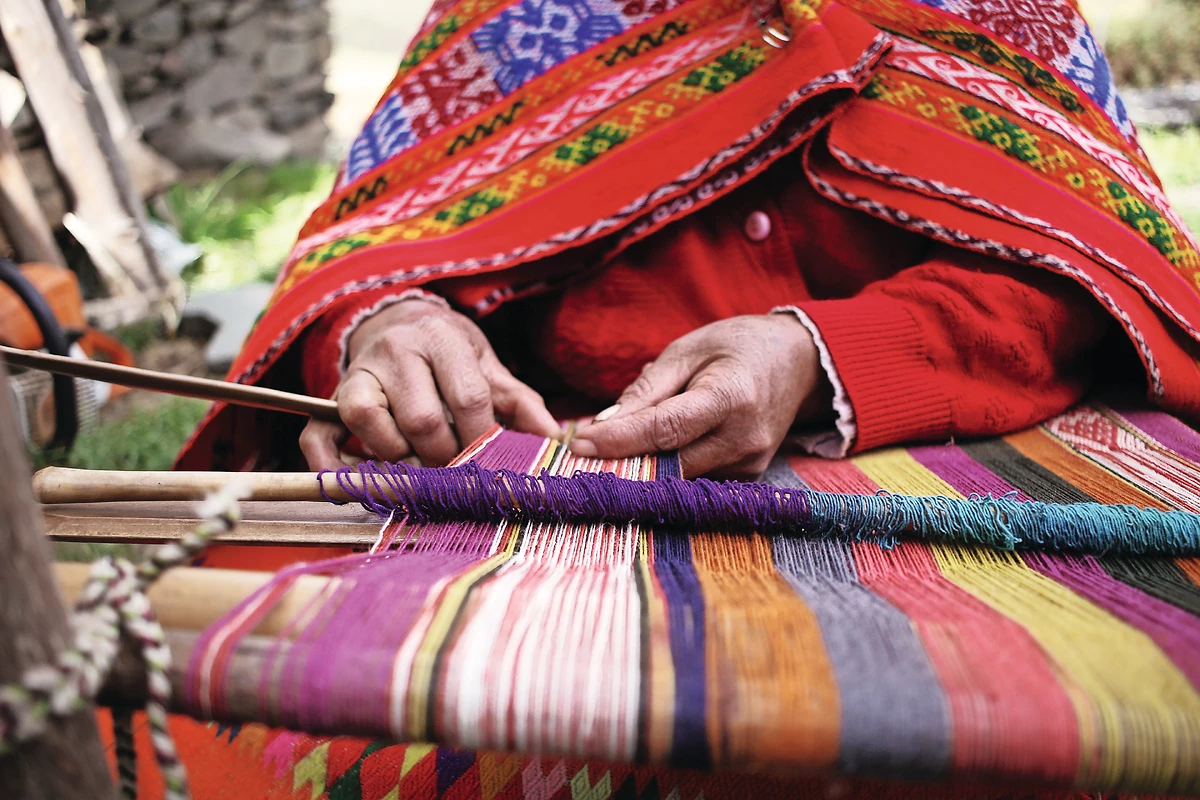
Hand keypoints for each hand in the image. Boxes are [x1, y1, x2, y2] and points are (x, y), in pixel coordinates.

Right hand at [300, 299, 558, 469]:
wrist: (398, 321)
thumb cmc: (451, 355)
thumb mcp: (488, 367)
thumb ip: (521, 403)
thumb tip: (556, 442)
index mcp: (442, 340)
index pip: (467, 397)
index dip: (482, 438)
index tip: (492, 463)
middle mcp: (396, 351)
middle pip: (421, 419)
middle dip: (443, 456)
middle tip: (456, 471)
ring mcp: (358, 374)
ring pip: (369, 423)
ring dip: (396, 458)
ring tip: (416, 466)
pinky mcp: (331, 399)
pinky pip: (318, 436)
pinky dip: (331, 467)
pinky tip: (353, 485)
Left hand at [569, 314, 828, 477]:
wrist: (797, 362)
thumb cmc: (737, 347)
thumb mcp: (688, 349)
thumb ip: (648, 389)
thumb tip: (604, 424)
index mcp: (731, 398)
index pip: (664, 430)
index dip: (618, 441)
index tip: (578, 445)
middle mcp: (744, 439)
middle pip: (668, 463)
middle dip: (621, 460)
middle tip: (579, 454)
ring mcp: (750, 464)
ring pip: (679, 476)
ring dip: (641, 466)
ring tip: (611, 448)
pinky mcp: (748, 476)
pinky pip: (695, 478)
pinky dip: (666, 467)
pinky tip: (647, 453)